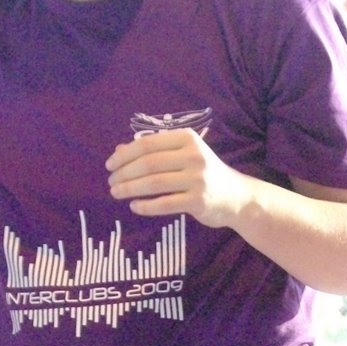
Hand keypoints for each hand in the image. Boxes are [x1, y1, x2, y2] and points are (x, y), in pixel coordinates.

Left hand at [106, 129, 251, 228]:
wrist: (237, 197)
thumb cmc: (205, 173)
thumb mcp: (183, 155)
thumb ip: (155, 151)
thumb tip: (119, 151)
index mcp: (188, 139)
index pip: (148, 144)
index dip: (125, 155)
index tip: (110, 165)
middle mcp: (194, 156)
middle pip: (149, 163)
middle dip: (124, 173)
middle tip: (111, 182)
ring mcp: (197, 179)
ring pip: (154, 183)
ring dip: (130, 189)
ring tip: (116, 193)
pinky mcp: (198, 201)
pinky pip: (165, 204)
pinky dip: (146, 206)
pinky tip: (134, 207)